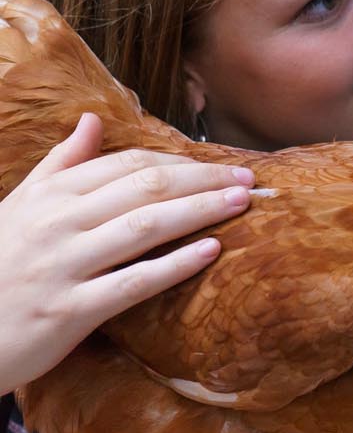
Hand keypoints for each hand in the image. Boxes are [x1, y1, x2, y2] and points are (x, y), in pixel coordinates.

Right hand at [0, 113, 254, 393]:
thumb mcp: (20, 207)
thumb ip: (60, 165)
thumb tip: (92, 120)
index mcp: (50, 195)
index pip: (128, 165)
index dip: (181, 162)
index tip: (221, 165)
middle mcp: (57, 223)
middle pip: (145, 188)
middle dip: (203, 181)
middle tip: (249, 180)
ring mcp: (63, 266)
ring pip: (144, 228)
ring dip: (200, 211)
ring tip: (242, 204)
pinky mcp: (68, 312)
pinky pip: (132, 283)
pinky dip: (175, 265)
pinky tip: (211, 252)